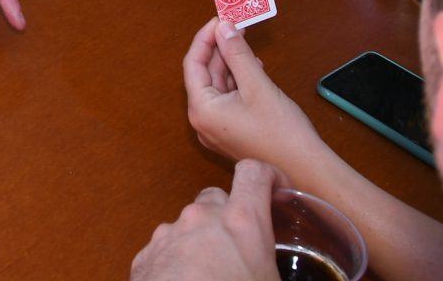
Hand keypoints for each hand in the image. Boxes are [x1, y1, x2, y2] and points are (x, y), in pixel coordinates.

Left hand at [129, 160, 280, 280]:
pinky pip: (165, 248)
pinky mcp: (145, 255)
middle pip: (217, 198)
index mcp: (242, 222)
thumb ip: (279, 269)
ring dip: (201, 240)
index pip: (254, 172)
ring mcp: (168, 234)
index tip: (277, 191)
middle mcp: (202, 218)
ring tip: (213, 275)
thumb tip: (298, 275)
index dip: (268, 177)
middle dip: (230, 216)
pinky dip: (176, 260)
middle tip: (242, 249)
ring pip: (189, 224)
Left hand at [183, 18, 324, 176]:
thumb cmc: (282, 132)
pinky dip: (238, 81)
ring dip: (231, 63)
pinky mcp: (232, 133)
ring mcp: (217, 129)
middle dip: (220, 48)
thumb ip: (237, 54)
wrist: (306, 171)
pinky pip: (228, 99)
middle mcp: (203, 121)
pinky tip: (253, 68)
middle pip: (205, 74)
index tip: (220, 19)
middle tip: (235, 25)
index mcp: (202, 110)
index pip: (193, 64)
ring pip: (218, 86)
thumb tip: (223, 27)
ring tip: (247, 43)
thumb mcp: (257, 85)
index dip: (206, 38)